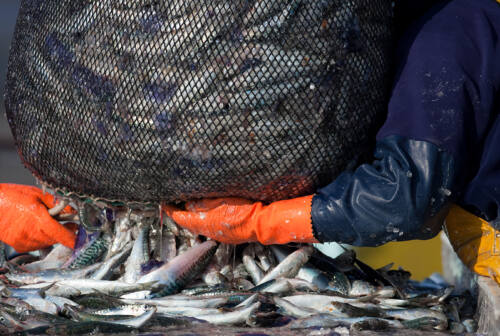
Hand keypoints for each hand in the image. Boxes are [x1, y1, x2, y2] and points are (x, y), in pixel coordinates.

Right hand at [0, 184, 76, 252]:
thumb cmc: (13, 197)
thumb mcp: (38, 195)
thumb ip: (57, 204)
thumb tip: (73, 212)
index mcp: (40, 221)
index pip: (64, 236)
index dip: (75, 237)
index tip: (81, 235)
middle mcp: (34, 235)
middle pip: (58, 239)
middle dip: (63, 231)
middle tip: (64, 220)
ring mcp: (26, 243)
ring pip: (48, 243)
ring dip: (51, 235)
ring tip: (44, 221)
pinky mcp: (19, 246)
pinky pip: (37, 245)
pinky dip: (40, 238)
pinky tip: (34, 227)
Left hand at [164, 195, 317, 244]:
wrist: (263, 223)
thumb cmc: (242, 209)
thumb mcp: (218, 199)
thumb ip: (201, 202)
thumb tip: (188, 203)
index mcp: (202, 223)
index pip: (180, 218)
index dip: (171, 210)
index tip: (164, 202)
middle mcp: (208, 232)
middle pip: (189, 223)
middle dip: (181, 213)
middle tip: (176, 202)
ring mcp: (219, 235)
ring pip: (200, 225)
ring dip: (194, 216)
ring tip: (191, 205)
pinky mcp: (229, 235)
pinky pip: (211, 227)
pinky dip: (206, 219)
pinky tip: (210, 212)